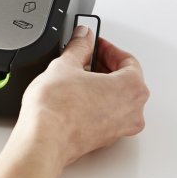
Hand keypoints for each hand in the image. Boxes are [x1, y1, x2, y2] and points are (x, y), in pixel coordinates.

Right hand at [15, 26, 149, 174]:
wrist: (43, 139)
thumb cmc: (57, 109)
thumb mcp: (65, 64)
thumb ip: (79, 47)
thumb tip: (83, 37)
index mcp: (132, 88)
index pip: (128, 60)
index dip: (107, 49)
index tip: (93, 45)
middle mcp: (133, 111)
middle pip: (126, 80)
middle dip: (104, 66)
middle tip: (84, 58)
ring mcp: (120, 128)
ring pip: (117, 99)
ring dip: (100, 85)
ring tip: (76, 77)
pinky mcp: (104, 138)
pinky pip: (107, 114)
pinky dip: (96, 103)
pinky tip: (74, 96)